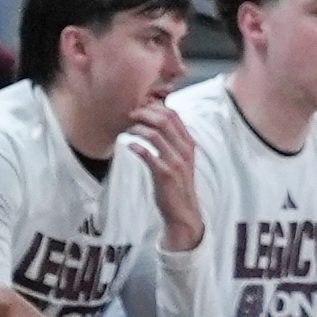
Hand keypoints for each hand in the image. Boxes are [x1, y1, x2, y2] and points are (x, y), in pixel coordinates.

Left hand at [121, 104, 204, 251]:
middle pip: (164, 120)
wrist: (183, 210)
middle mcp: (184, 150)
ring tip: (127, 130)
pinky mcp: (164, 173)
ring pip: (154, 134)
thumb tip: (158, 123)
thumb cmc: (177, 183)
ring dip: (137, 128)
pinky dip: (136, 146)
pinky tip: (128, 145)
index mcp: (189, 143)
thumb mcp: (181, 159)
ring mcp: (175, 161)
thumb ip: (173, 141)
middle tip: (130, 115)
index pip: (174, 115)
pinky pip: (147, 154)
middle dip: (144, 113)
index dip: (155, 107)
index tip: (141, 108)